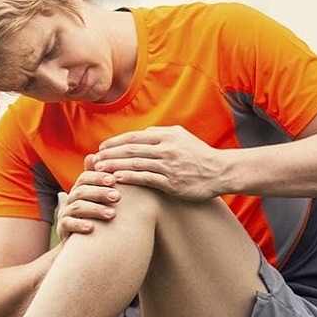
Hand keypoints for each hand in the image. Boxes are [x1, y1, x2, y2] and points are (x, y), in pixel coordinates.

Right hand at [56, 165, 121, 240]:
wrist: (80, 244)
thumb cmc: (94, 216)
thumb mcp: (98, 199)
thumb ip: (102, 182)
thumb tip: (104, 159)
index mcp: (79, 190)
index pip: (85, 177)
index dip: (99, 177)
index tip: (114, 180)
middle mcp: (70, 199)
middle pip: (82, 191)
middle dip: (100, 193)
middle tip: (118, 197)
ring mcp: (65, 213)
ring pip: (78, 207)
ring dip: (95, 209)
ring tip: (112, 214)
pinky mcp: (63, 228)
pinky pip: (68, 224)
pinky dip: (79, 224)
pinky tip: (91, 228)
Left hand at [90, 126, 224, 200]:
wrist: (221, 171)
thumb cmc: (198, 155)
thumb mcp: (181, 137)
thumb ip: (160, 135)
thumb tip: (139, 135)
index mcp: (167, 135)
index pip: (134, 137)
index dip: (115, 142)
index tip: (102, 148)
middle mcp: (167, 148)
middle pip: (131, 150)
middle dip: (110, 155)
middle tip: (95, 160)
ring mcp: (169, 165)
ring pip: (136, 164)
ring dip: (115, 166)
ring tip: (100, 170)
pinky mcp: (172, 182)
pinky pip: (146, 179)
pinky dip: (130, 178)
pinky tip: (117, 180)